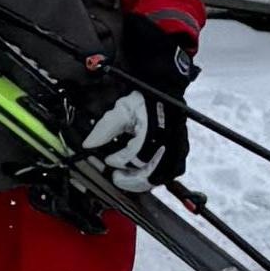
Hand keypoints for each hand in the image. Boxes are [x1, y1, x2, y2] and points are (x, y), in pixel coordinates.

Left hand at [66, 27, 193, 188]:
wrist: (165, 89)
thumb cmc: (146, 98)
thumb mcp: (121, 110)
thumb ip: (104, 128)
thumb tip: (88, 145)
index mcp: (152, 134)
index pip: (132, 158)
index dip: (118, 161)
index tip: (108, 159)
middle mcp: (168, 145)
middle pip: (149, 175)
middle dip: (130, 180)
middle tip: (116, 178)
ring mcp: (177, 150)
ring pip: (161, 177)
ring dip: (143, 181)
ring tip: (129, 179)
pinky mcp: (181, 152)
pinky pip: (170, 172)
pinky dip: (156, 176)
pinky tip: (144, 174)